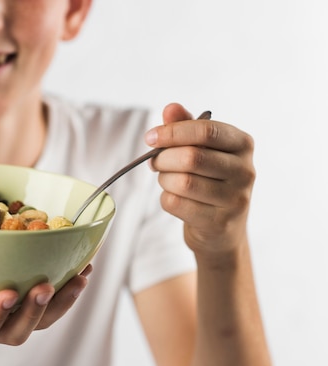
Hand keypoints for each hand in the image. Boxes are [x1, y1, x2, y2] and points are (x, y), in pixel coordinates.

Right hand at [0, 265, 90, 344]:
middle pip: (18, 332)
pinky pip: (48, 302)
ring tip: (81, 277)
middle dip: (35, 311)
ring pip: (40, 320)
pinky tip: (82, 266)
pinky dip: (66, 286)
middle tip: (46, 285)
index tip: (7, 293)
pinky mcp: (19, 301)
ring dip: (62, 301)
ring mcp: (7, 315)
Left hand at [146, 103, 254, 254]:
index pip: (206, 131)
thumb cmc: (209, 180)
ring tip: (166, 180)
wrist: (221, 228)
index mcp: (242, 144)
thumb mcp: (202, 149)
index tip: (150, 137)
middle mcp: (245, 170)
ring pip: (183, 182)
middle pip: (191, 157)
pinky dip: (166, 199)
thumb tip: (171, 108)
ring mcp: (235, 199)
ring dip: (164, 180)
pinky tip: (174, 198)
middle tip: (155, 162)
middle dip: (163, 159)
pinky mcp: (219, 222)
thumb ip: (186, 126)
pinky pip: (177, 204)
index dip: (173, 132)